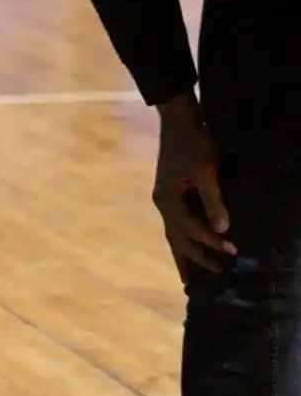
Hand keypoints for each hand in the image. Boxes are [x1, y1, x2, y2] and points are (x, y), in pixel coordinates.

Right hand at [152, 93, 236, 282]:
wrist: (178, 119)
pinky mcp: (169, 191)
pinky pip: (176, 222)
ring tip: (188, 276)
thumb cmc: (192, 143)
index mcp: (168, 201)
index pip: (193, 229)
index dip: (212, 242)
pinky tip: (188, 240)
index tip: (233, 251)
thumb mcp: (205, 171)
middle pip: (177, 239)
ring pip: (173, 233)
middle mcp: (162, 203)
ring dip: (183, 253)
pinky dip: (183, 236)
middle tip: (215, 275)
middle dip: (194, 259)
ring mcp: (164, 197)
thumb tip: (221, 230)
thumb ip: (213, 201)